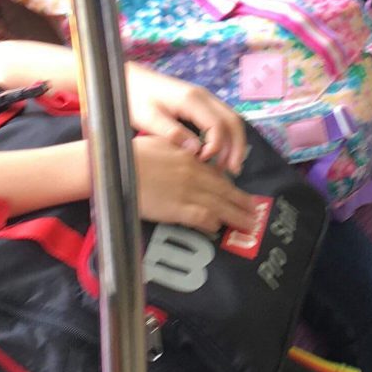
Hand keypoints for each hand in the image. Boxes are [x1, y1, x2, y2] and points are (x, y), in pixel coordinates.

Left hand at [124, 64, 246, 173]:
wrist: (128, 79)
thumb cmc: (135, 97)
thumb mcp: (148, 117)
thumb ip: (172, 133)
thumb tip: (195, 150)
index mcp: (191, 99)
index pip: (218, 125)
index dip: (217, 147)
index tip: (205, 162)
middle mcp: (203, 96)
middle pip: (233, 120)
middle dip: (236, 147)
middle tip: (233, 171)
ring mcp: (203, 98)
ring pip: (230, 119)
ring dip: (234, 142)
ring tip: (229, 166)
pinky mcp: (199, 103)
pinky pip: (221, 119)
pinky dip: (226, 136)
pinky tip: (219, 153)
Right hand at [132, 136, 259, 235]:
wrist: (116, 167)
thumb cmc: (132, 155)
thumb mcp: (160, 143)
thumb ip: (178, 149)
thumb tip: (188, 154)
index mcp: (189, 158)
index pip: (216, 174)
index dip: (230, 186)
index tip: (239, 194)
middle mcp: (193, 174)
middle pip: (224, 190)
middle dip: (241, 202)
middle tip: (255, 212)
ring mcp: (186, 192)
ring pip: (219, 205)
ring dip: (235, 216)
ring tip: (248, 225)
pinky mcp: (177, 208)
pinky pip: (201, 217)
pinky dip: (211, 223)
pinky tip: (217, 228)